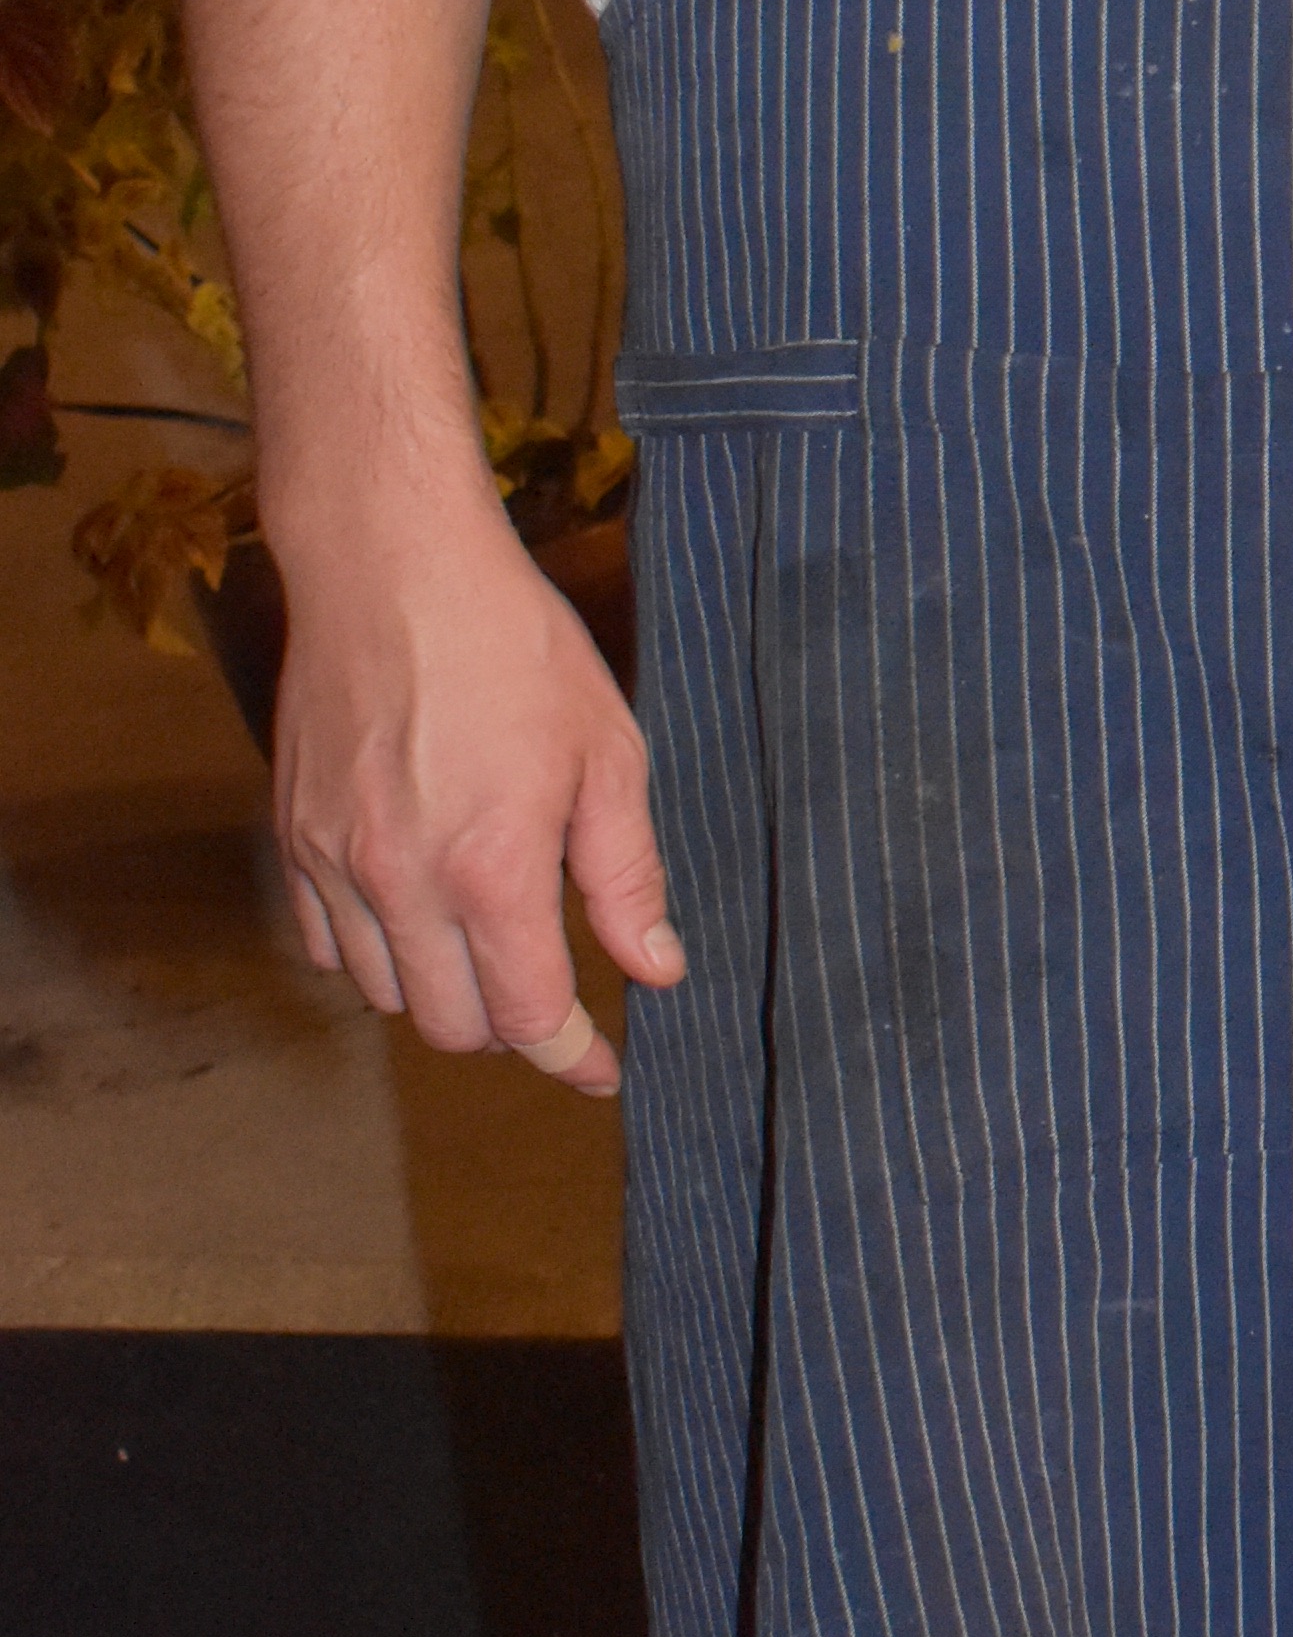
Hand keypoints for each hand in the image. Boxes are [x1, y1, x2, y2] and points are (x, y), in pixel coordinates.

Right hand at [266, 490, 682, 1097]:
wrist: (391, 566)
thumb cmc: (512, 645)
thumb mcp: (606, 750)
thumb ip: (626, 873)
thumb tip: (656, 968)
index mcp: (491, 870)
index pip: (528, 1016)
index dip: (572, 1056)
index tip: (602, 1070)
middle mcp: (402, 884)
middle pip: (451, 1026)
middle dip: (509, 1026)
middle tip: (549, 990)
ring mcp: (334, 863)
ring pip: (384, 992)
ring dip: (441, 988)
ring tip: (485, 939)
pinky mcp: (292, 836)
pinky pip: (326, 943)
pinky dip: (374, 950)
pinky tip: (415, 909)